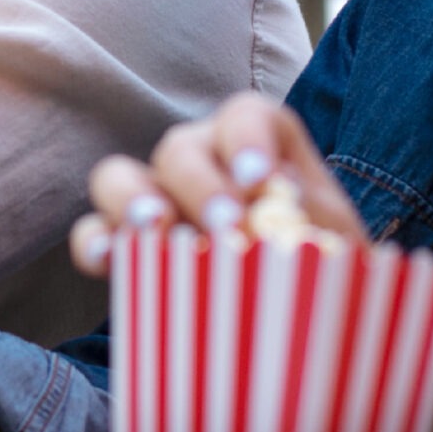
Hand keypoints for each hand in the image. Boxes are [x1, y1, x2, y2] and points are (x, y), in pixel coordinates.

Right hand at [71, 93, 363, 274]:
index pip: (247, 116)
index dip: (248, 139)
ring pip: (120, 175)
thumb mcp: (338, 243)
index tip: (261, 179)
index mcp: (260, 146)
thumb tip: (288, 219)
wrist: (306, 315)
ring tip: (154, 229)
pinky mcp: (128, 243)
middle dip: (199, 185)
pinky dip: (95, 242)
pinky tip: (107, 262)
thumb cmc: (325, 267)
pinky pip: (94, 230)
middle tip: (224, 226)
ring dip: (133, 199)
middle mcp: (202, 159)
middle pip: (181, 149)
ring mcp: (158, 196)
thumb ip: (317, 225)